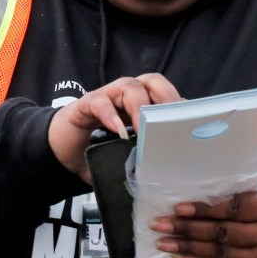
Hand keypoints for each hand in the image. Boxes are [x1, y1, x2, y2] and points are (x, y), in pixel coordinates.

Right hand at [48, 74, 180, 181]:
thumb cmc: (100, 150)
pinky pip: (100, 102)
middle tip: (172, 120)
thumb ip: (147, 156)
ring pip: (129, 86)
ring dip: (140, 106)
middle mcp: (128, 95)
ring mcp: (107, 97)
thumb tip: (174, 175)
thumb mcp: (129, 155)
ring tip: (144, 128)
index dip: (181, 106)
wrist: (62, 151)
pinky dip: (110, 115)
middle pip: (153, 82)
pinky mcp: (85, 105)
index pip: (167, 96)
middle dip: (166, 96)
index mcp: (143, 104)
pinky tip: (117, 131)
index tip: (193, 124)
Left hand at [150, 165, 256, 257]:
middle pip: (223, 234)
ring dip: (189, 248)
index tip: (179, 207)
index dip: (206, 210)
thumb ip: (251, 179)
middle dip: (188, 230)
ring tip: (163, 242)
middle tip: (159, 225)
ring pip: (222, 254)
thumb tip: (213, 178)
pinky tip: (183, 255)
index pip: (236, 209)